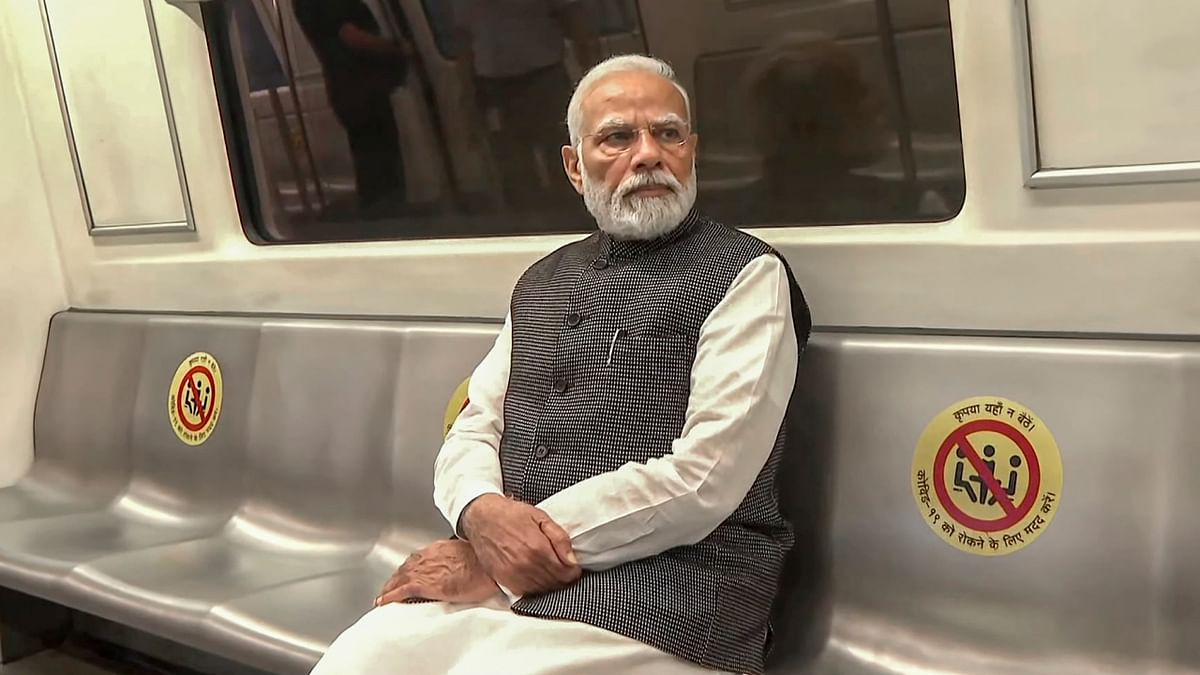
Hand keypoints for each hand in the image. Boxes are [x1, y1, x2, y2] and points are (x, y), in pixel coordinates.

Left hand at [375, 540, 499, 606]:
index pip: (418, 558)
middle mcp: (428, 556)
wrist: (485, 569)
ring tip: (384, 596)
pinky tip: (383, 602)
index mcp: (439, 549)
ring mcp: (424, 570)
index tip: (405, 575)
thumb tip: (462, 568)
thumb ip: (460, 560)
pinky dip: (389, 596)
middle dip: (396, 578)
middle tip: (389, 588)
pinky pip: (400, 591)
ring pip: (399, 578)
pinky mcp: (423, 585)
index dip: (409, 568)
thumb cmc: (485, 565)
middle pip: (405, 568)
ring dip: (390, 587)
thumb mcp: (471, 557)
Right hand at [460, 494, 580, 595]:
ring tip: (549, 571)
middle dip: (563, 578)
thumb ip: (559, 538)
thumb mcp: (541, 517)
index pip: (566, 573)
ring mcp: (512, 575)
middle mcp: (525, 565)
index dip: (573, 571)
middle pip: (555, 584)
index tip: (573, 566)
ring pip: (541, 591)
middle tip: (563, 568)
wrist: (481, 518)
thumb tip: (572, 559)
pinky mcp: (502, 580)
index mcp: (537, 548)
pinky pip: (525, 592)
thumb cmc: (511, 514)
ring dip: (549, 584)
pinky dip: (533, 587)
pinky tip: (535, 576)